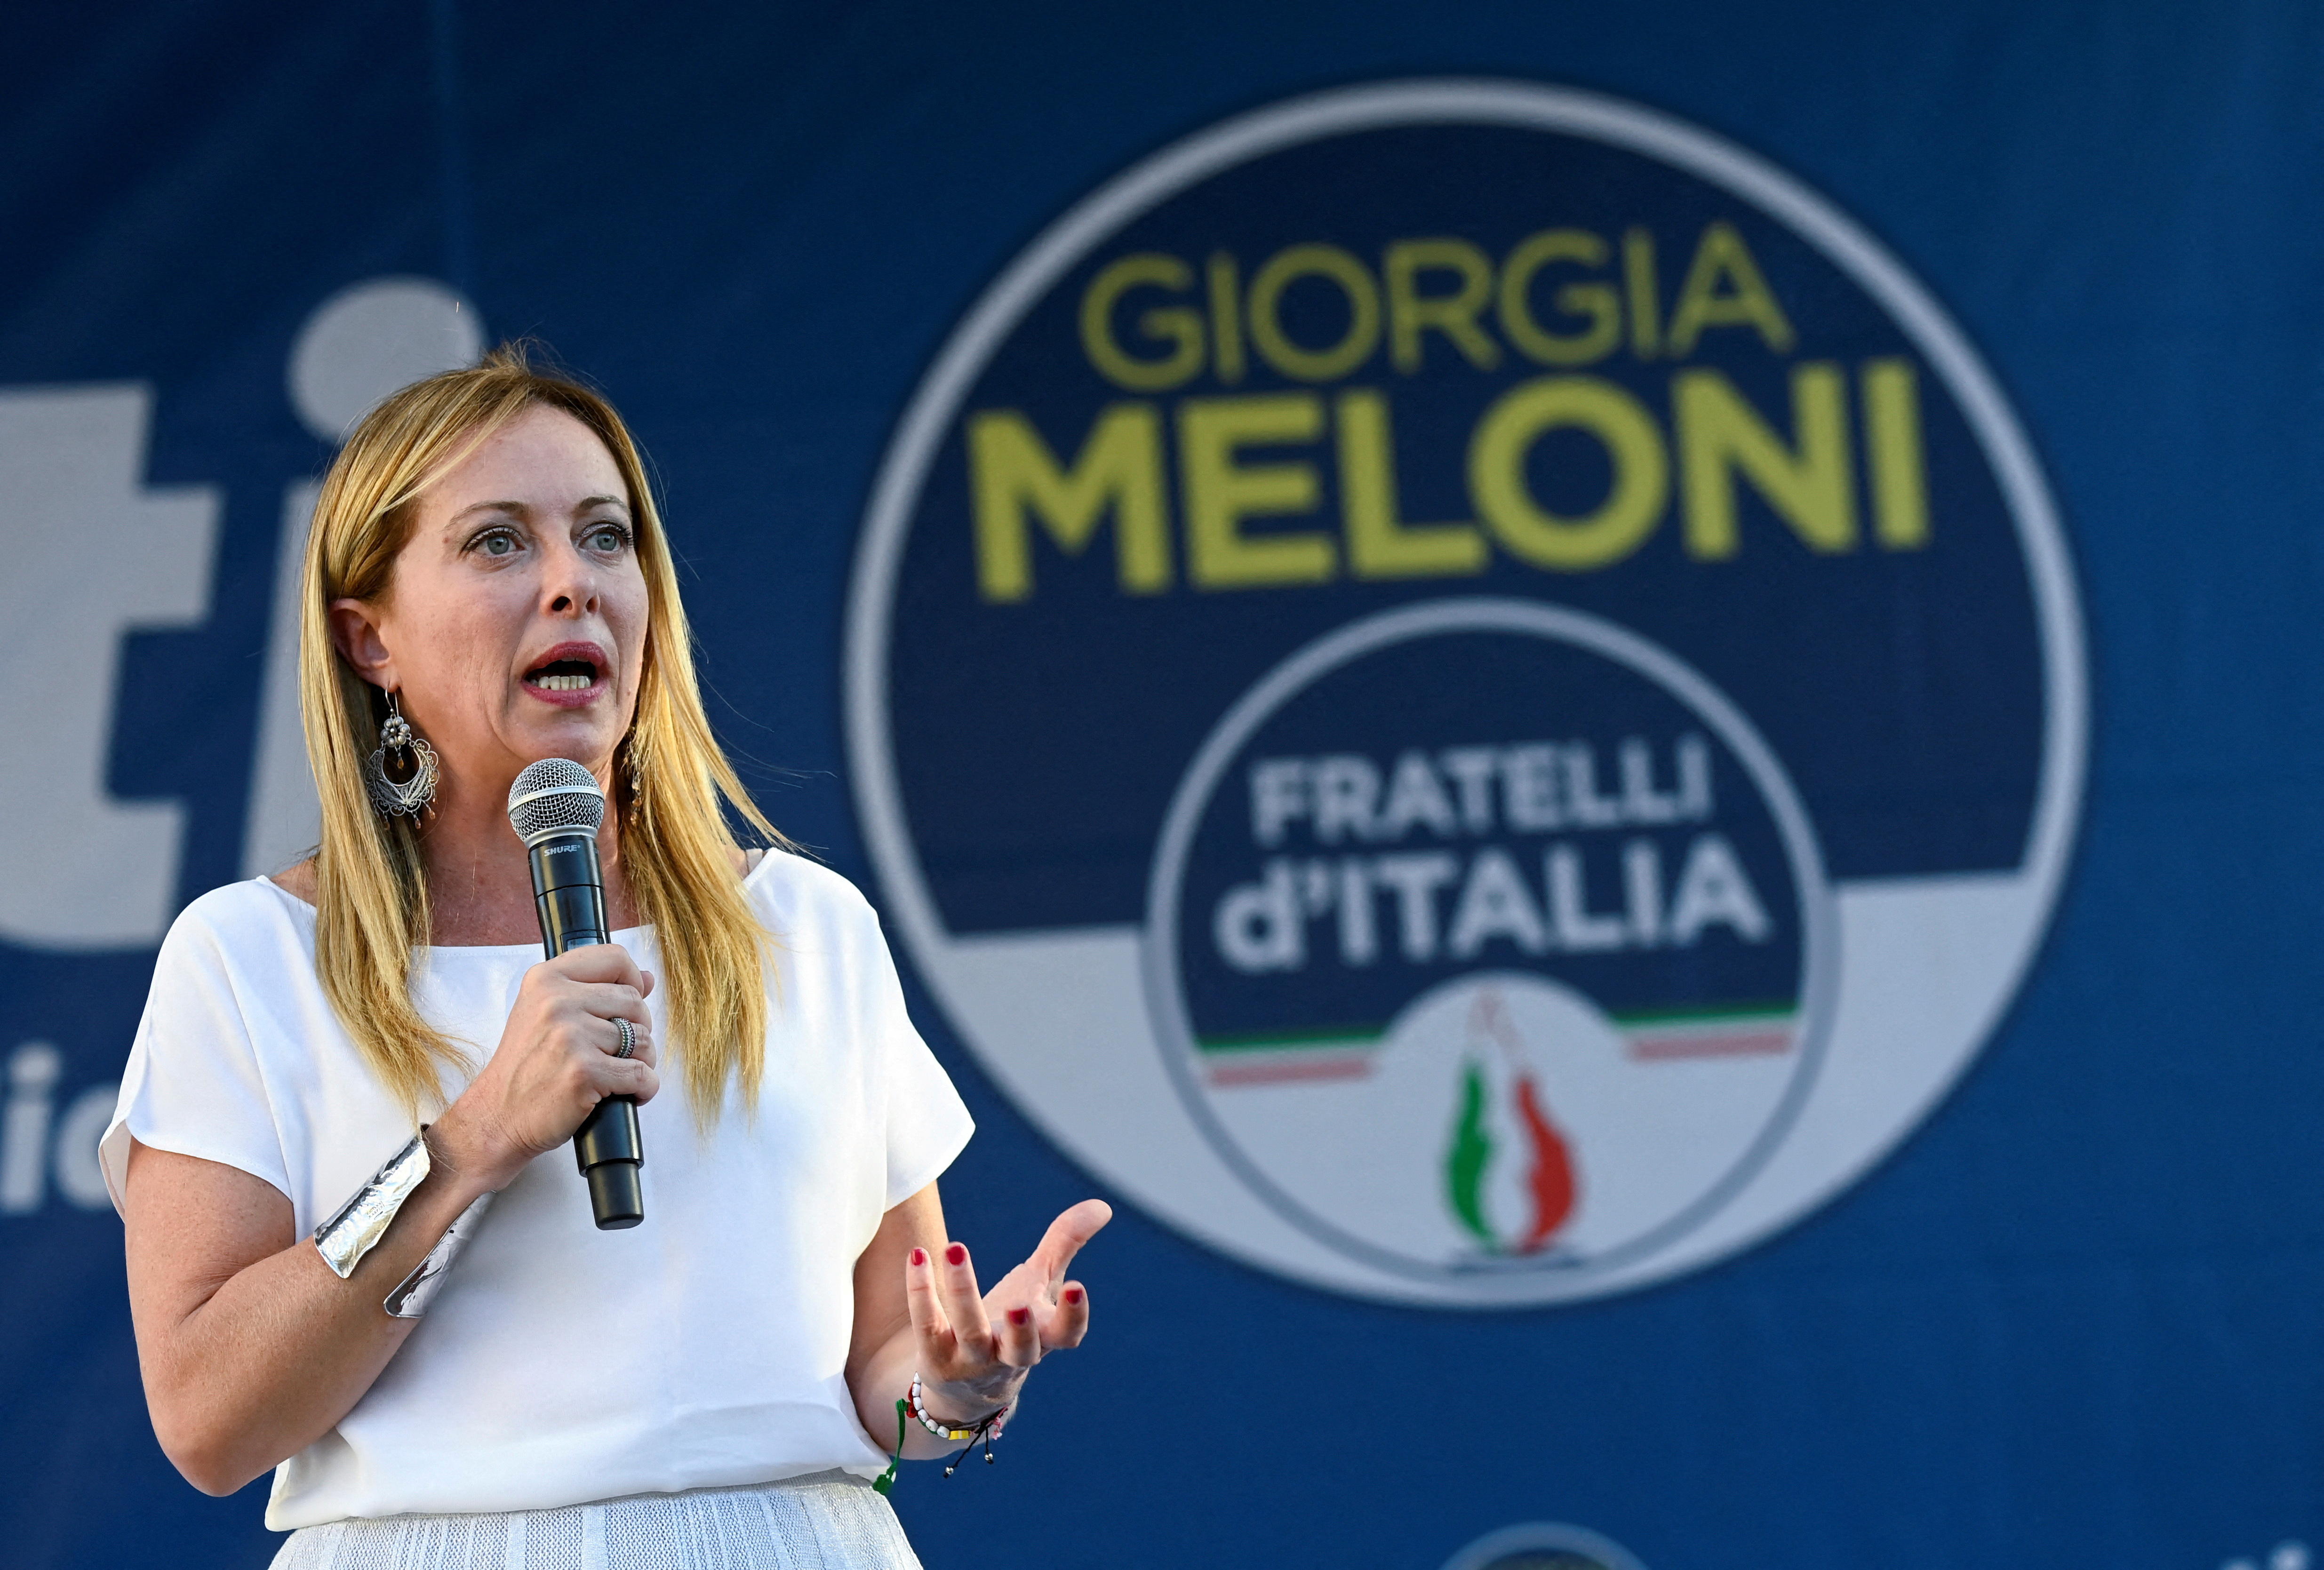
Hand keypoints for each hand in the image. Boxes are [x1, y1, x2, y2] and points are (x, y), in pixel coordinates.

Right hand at [433, 944, 657, 1190]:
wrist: (496, 1117)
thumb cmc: (524, 1069)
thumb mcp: (544, 1014)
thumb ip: (593, 990)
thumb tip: (647, 978)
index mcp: (546, 979)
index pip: (615, 958)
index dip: (633, 981)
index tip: (626, 1006)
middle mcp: (557, 1002)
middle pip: (635, 1002)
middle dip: (637, 1030)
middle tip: (615, 1053)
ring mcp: (571, 1037)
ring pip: (642, 1039)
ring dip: (641, 1062)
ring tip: (615, 1075)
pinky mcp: (584, 1072)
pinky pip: (642, 1074)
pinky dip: (644, 1089)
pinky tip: (626, 1095)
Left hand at [905, 1199, 1110, 1421]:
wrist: (967, 1385)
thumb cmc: (1013, 1323)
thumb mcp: (1040, 1283)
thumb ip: (1065, 1243)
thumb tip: (1102, 1206)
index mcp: (1043, 1338)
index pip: (1066, 1335)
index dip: (1073, 1315)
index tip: (1077, 1287)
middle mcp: (1009, 1356)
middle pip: (1020, 1349)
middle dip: (1022, 1330)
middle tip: (1019, 1305)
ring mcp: (972, 1361)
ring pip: (970, 1332)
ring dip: (963, 1290)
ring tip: (955, 1247)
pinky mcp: (936, 1357)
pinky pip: (927, 1324)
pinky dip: (921, 1290)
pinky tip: (918, 1255)